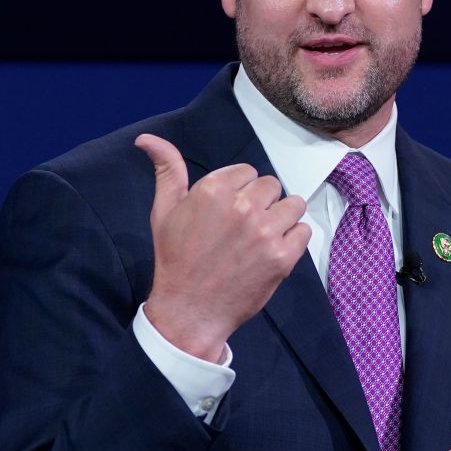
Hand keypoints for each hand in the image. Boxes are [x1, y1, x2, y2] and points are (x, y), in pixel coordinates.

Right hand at [135, 134, 310, 362]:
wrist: (189, 311)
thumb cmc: (175, 259)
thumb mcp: (164, 211)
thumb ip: (167, 170)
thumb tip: (146, 139)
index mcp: (214, 190)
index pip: (247, 172)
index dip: (239, 191)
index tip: (227, 213)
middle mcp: (243, 207)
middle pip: (271, 185)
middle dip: (260, 202)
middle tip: (242, 228)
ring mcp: (266, 233)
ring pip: (292, 204)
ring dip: (280, 218)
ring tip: (261, 237)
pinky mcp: (283, 257)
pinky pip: (304, 231)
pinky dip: (292, 239)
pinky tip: (271, 251)